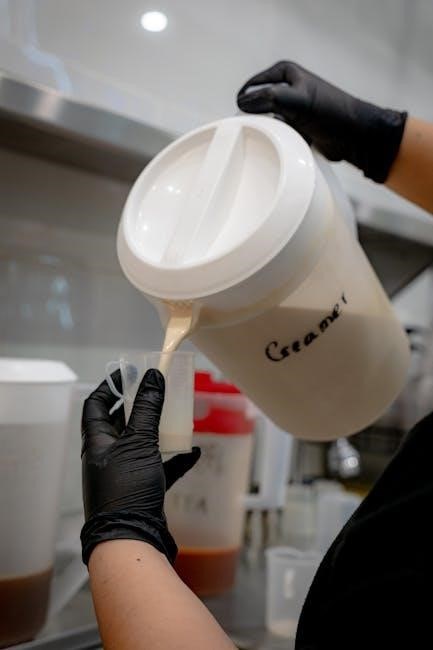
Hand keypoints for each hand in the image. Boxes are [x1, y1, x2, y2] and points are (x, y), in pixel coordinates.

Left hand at [80, 368, 200, 564]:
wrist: (131, 539)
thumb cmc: (127, 487)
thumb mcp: (139, 442)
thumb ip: (147, 409)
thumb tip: (152, 376)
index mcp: (98, 442)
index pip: (96, 405)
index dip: (110, 386)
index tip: (128, 373)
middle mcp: (107, 457)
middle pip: (120, 424)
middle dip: (139, 407)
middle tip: (157, 392)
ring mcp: (124, 475)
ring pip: (141, 445)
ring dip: (158, 431)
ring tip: (176, 417)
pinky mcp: (142, 491)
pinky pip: (160, 468)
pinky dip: (175, 459)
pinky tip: (194, 452)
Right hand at [237, 61, 406, 182]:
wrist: (353, 135)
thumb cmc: (331, 112)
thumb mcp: (296, 100)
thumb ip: (268, 98)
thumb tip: (243, 102)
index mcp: (286, 73)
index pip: (255, 84)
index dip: (245, 99)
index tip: (237, 115)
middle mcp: (288, 87)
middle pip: (259, 102)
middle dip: (255, 116)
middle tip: (249, 130)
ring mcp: (292, 107)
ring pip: (268, 118)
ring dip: (268, 129)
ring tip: (270, 137)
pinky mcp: (298, 125)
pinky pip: (279, 131)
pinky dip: (279, 138)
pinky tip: (283, 143)